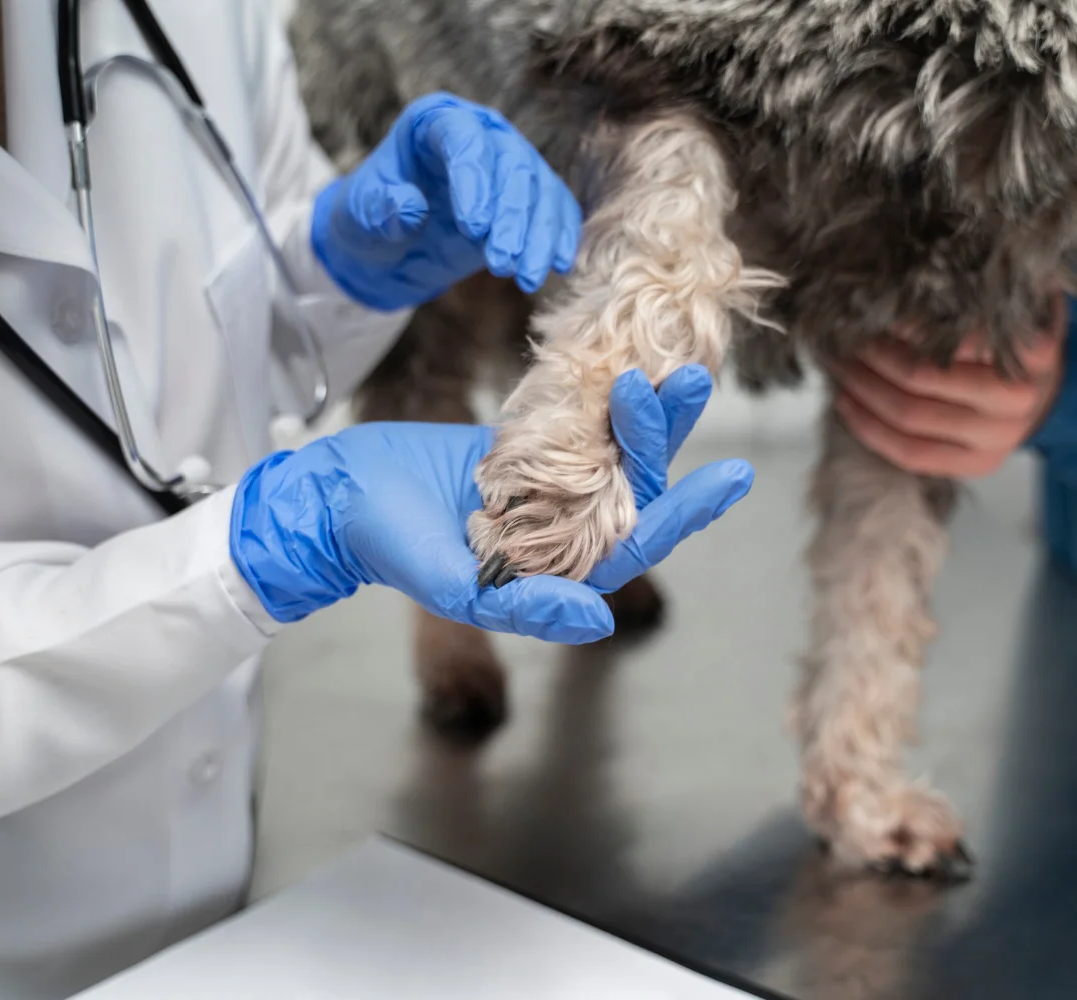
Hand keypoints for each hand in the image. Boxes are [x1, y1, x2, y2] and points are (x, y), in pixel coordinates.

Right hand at [230, 365, 751, 642]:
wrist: (342, 496)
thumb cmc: (391, 548)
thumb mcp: (456, 585)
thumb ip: (526, 606)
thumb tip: (597, 621)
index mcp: (558, 568)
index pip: (637, 539)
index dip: (687, 510)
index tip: (734, 476)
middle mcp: (563, 526)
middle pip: (634, 482)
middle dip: (666, 437)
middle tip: (690, 383)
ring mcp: (546, 481)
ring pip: (612, 446)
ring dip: (646, 412)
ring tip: (676, 368)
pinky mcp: (523, 444)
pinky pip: (574, 418)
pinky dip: (601, 394)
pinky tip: (627, 362)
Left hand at [311, 92, 581, 309]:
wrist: (390, 248)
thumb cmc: (370, 221)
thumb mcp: (361, 217)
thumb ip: (381, 210)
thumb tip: (410, 208)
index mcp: (433, 123)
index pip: (464, 140)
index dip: (474, 181)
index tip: (474, 228)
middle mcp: (479, 134)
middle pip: (511, 165)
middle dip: (511, 217)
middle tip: (502, 263)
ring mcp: (508, 163)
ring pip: (538, 190)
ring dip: (537, 236)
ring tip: (527, 278)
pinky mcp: (527, 197)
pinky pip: (554, 209)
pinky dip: (558, 238)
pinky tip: (557, 265)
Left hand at [833, 296, 1066, 477]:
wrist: (1040, 389)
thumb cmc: (1011, 337)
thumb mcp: (1007, 303)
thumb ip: (977, 289)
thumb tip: (914, 271)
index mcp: (1033, 350)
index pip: (953, 337)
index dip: (904, 324)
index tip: (873, 305)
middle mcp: (1018, 398)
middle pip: (922, 377)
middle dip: (872, 354)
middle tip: (843, 334)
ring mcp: (998, 439)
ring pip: (910, 417)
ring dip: (861, 388)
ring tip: (838, 363)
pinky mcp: (975, 466)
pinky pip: (910, 453)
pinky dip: (869, 428)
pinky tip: (845, 403)